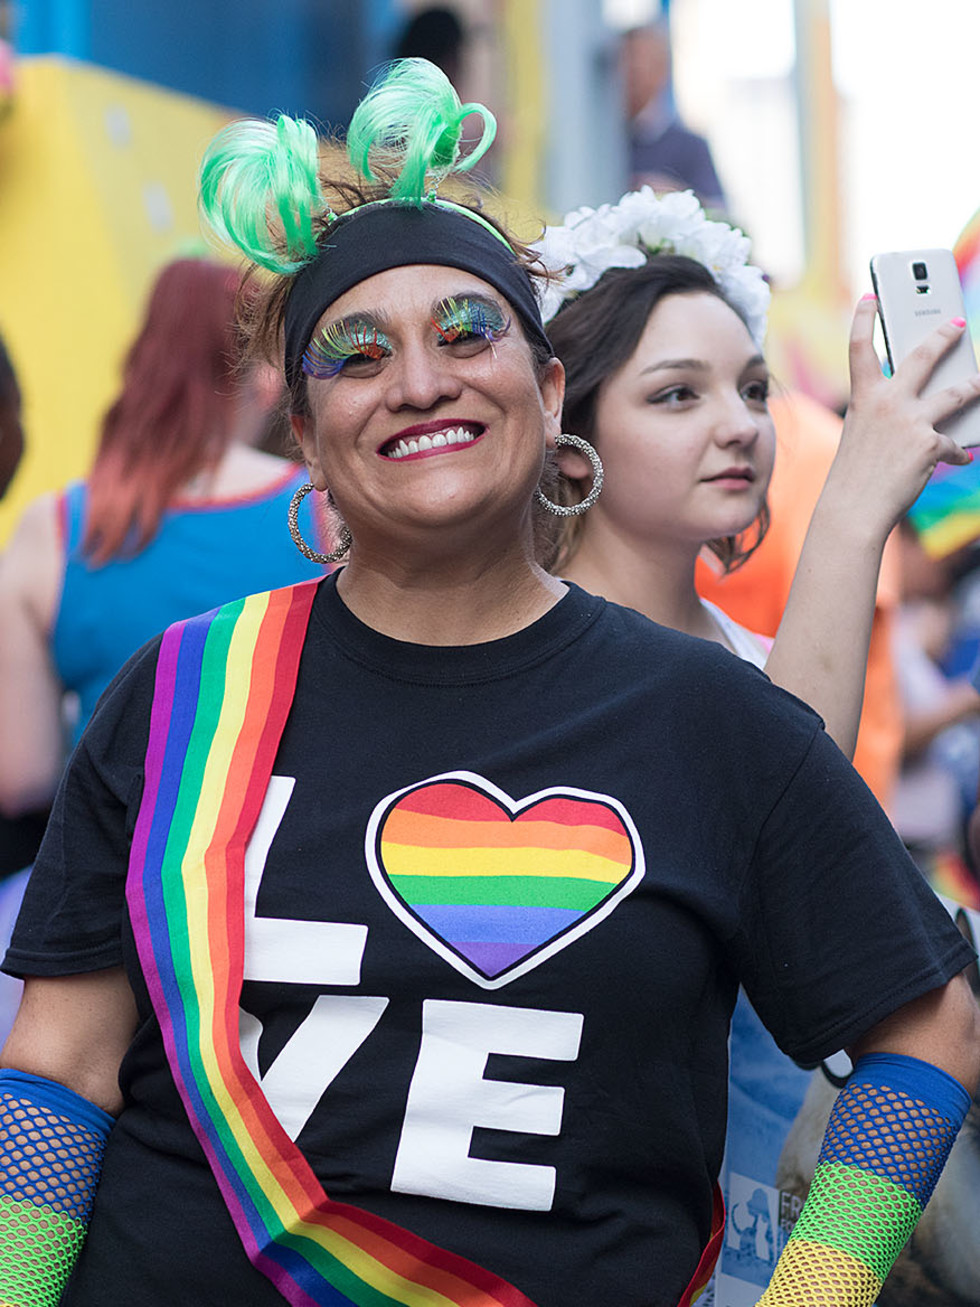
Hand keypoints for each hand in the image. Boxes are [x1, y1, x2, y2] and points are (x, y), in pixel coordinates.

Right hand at [831, 296, 979, 541]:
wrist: (853, 510)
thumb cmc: (854, 477)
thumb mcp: (863, 436)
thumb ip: (888, 416)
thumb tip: (928, 414)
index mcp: (864, 399)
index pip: (860, 348)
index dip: (864, 319)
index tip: (871, 297)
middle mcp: (888, 403)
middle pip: (923, 357)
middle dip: (944, 335)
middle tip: (958, 324)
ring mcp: (911, 422)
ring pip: (957, 393)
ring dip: (974, 387)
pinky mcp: (930, 444)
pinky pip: (953, 443)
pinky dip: (957, 452)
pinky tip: (960, 458)